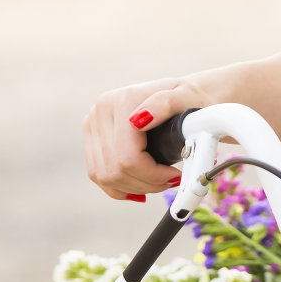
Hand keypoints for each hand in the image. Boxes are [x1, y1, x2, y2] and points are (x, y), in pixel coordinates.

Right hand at [83, 75, 215, 200]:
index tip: (174, 175)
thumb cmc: (188, 97)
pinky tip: (138, 187)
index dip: (152, 175)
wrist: (180, 93)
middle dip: (145, 183)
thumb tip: (143, 118)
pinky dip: (119, 187)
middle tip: (169, 181)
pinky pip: (98, 175)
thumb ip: (166, 103)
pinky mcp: (92, 138)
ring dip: (133, 187)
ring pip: (105, 176)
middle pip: (114, 169)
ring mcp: (93, 125)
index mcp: (122, 100)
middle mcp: (101, 111)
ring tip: (158, 183)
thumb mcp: (187, 95)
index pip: (127, 157)